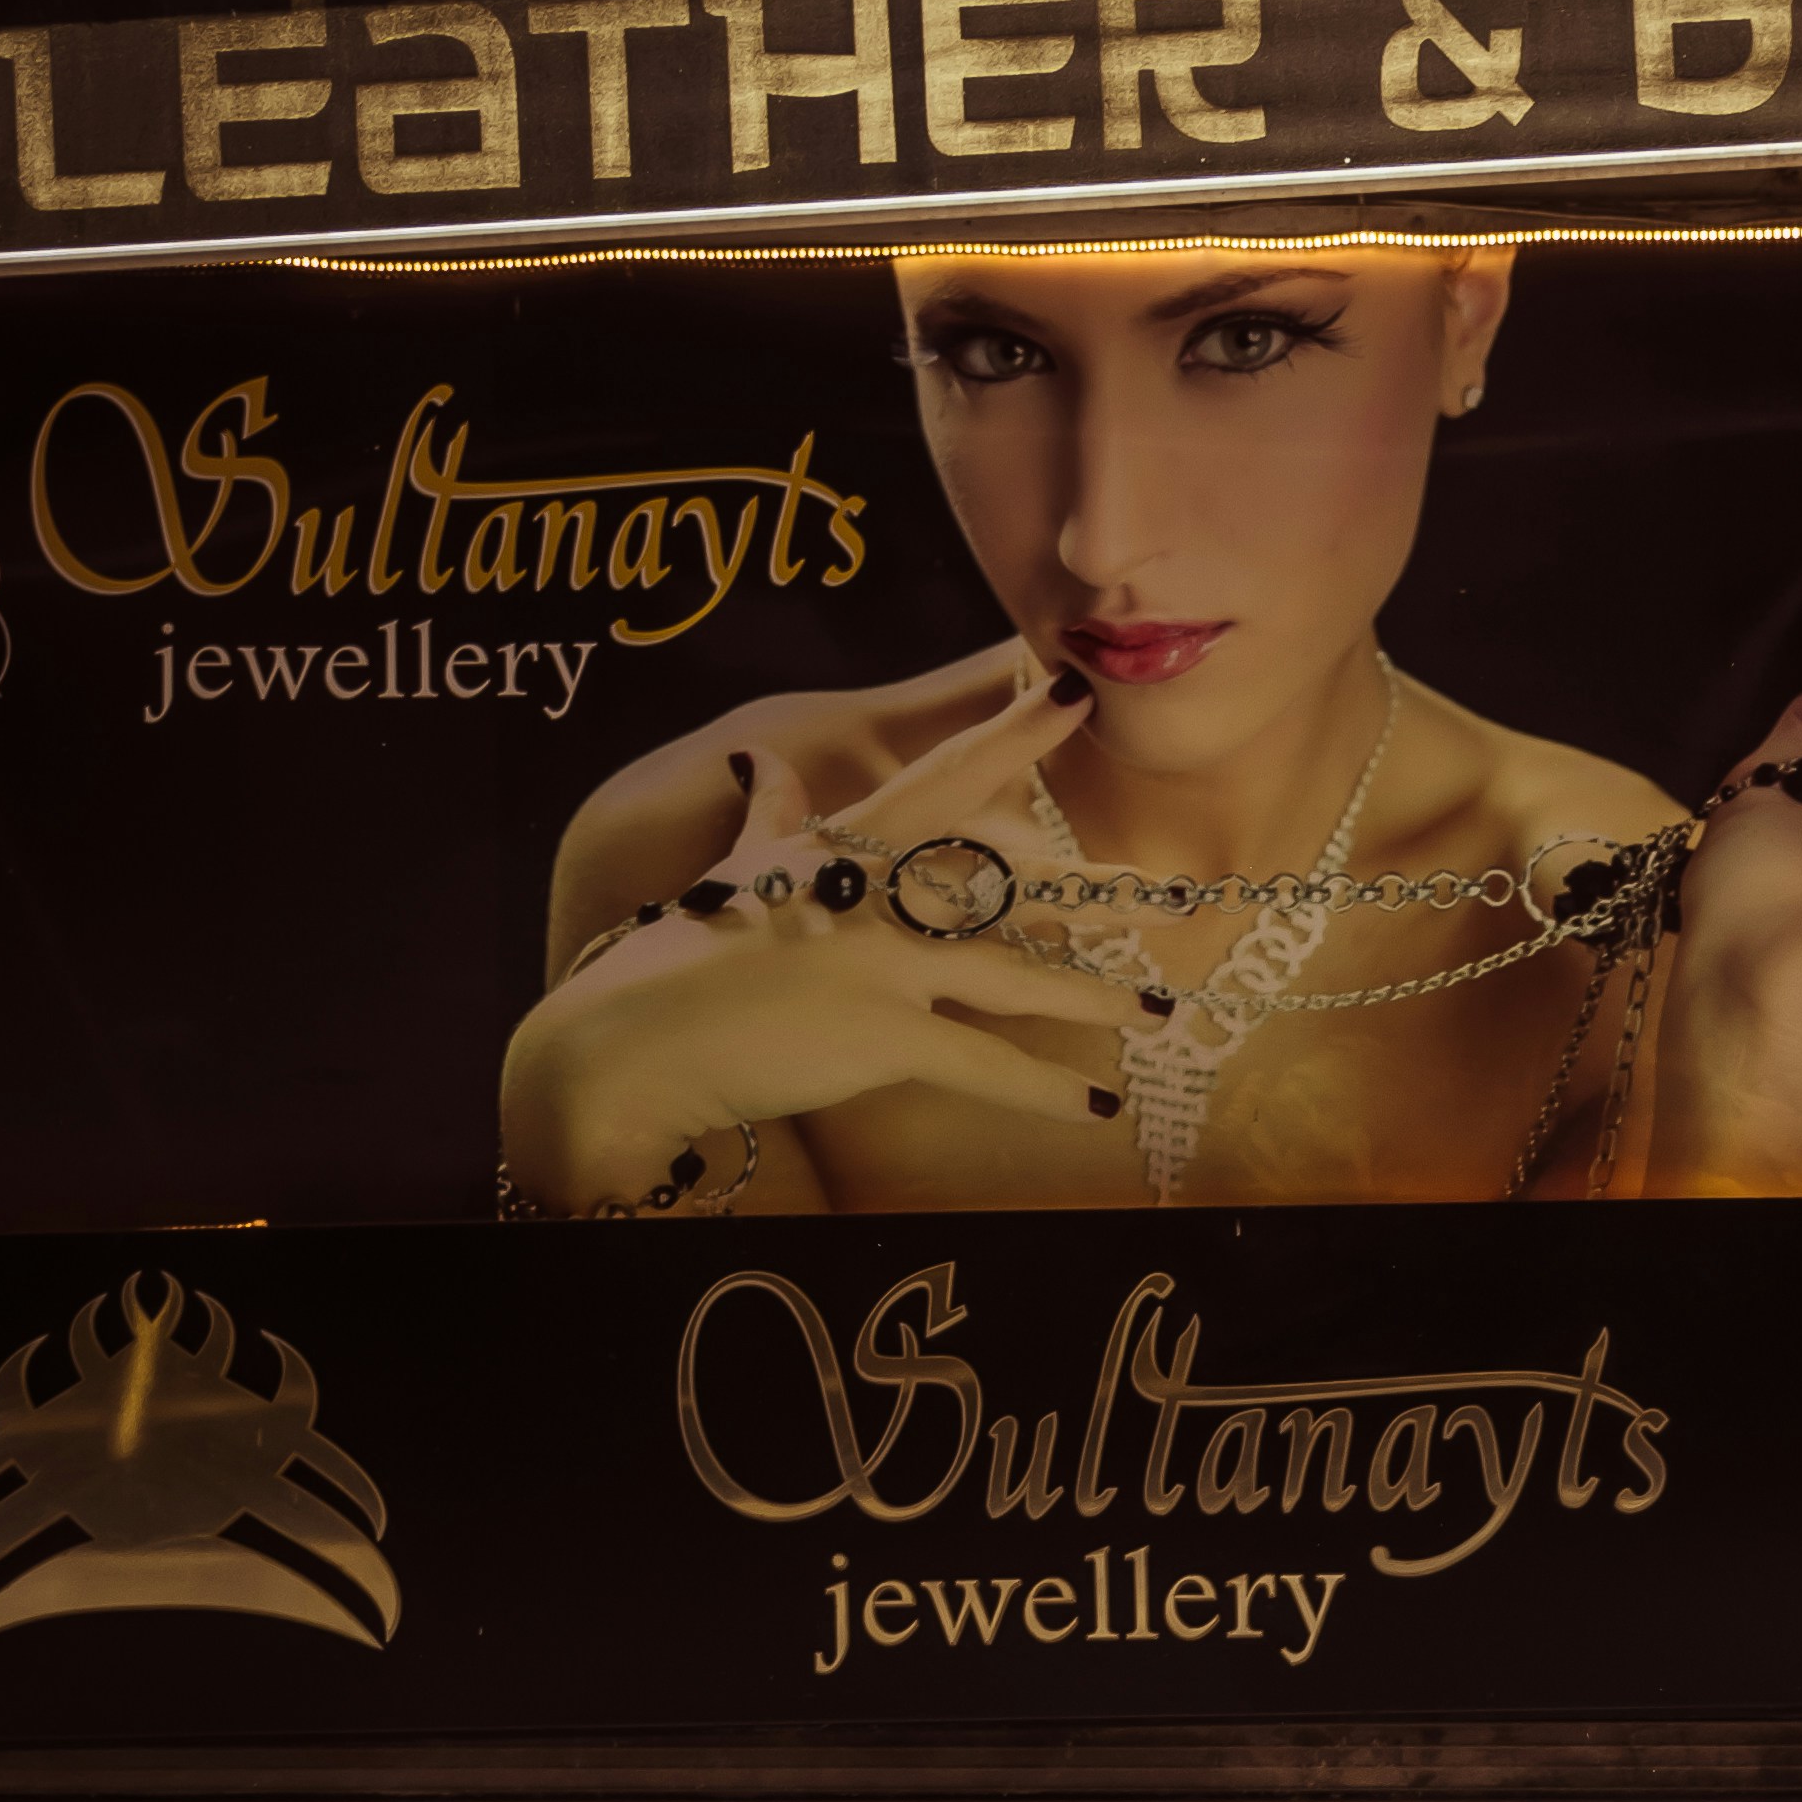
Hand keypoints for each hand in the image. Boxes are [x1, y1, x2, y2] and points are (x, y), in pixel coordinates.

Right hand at [501, 660, 1129, 1204]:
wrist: (636, 1033)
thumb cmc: (685, 952)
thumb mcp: (736, 868)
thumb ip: (771, 815)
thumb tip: (759, 759)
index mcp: (845, 848)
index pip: (944, 780)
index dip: (1013, 736)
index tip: (1073, 694)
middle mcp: (872, 895)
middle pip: (1003, 881)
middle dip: (1089, 886)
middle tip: (1166, 887)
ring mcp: (877, 964)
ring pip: (1013, 976)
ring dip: (1093, 998)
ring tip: (1157, 1011)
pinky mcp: (878, 1037)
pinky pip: (981, 1066)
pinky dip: (1041, 1092)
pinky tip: (1096, 1108)